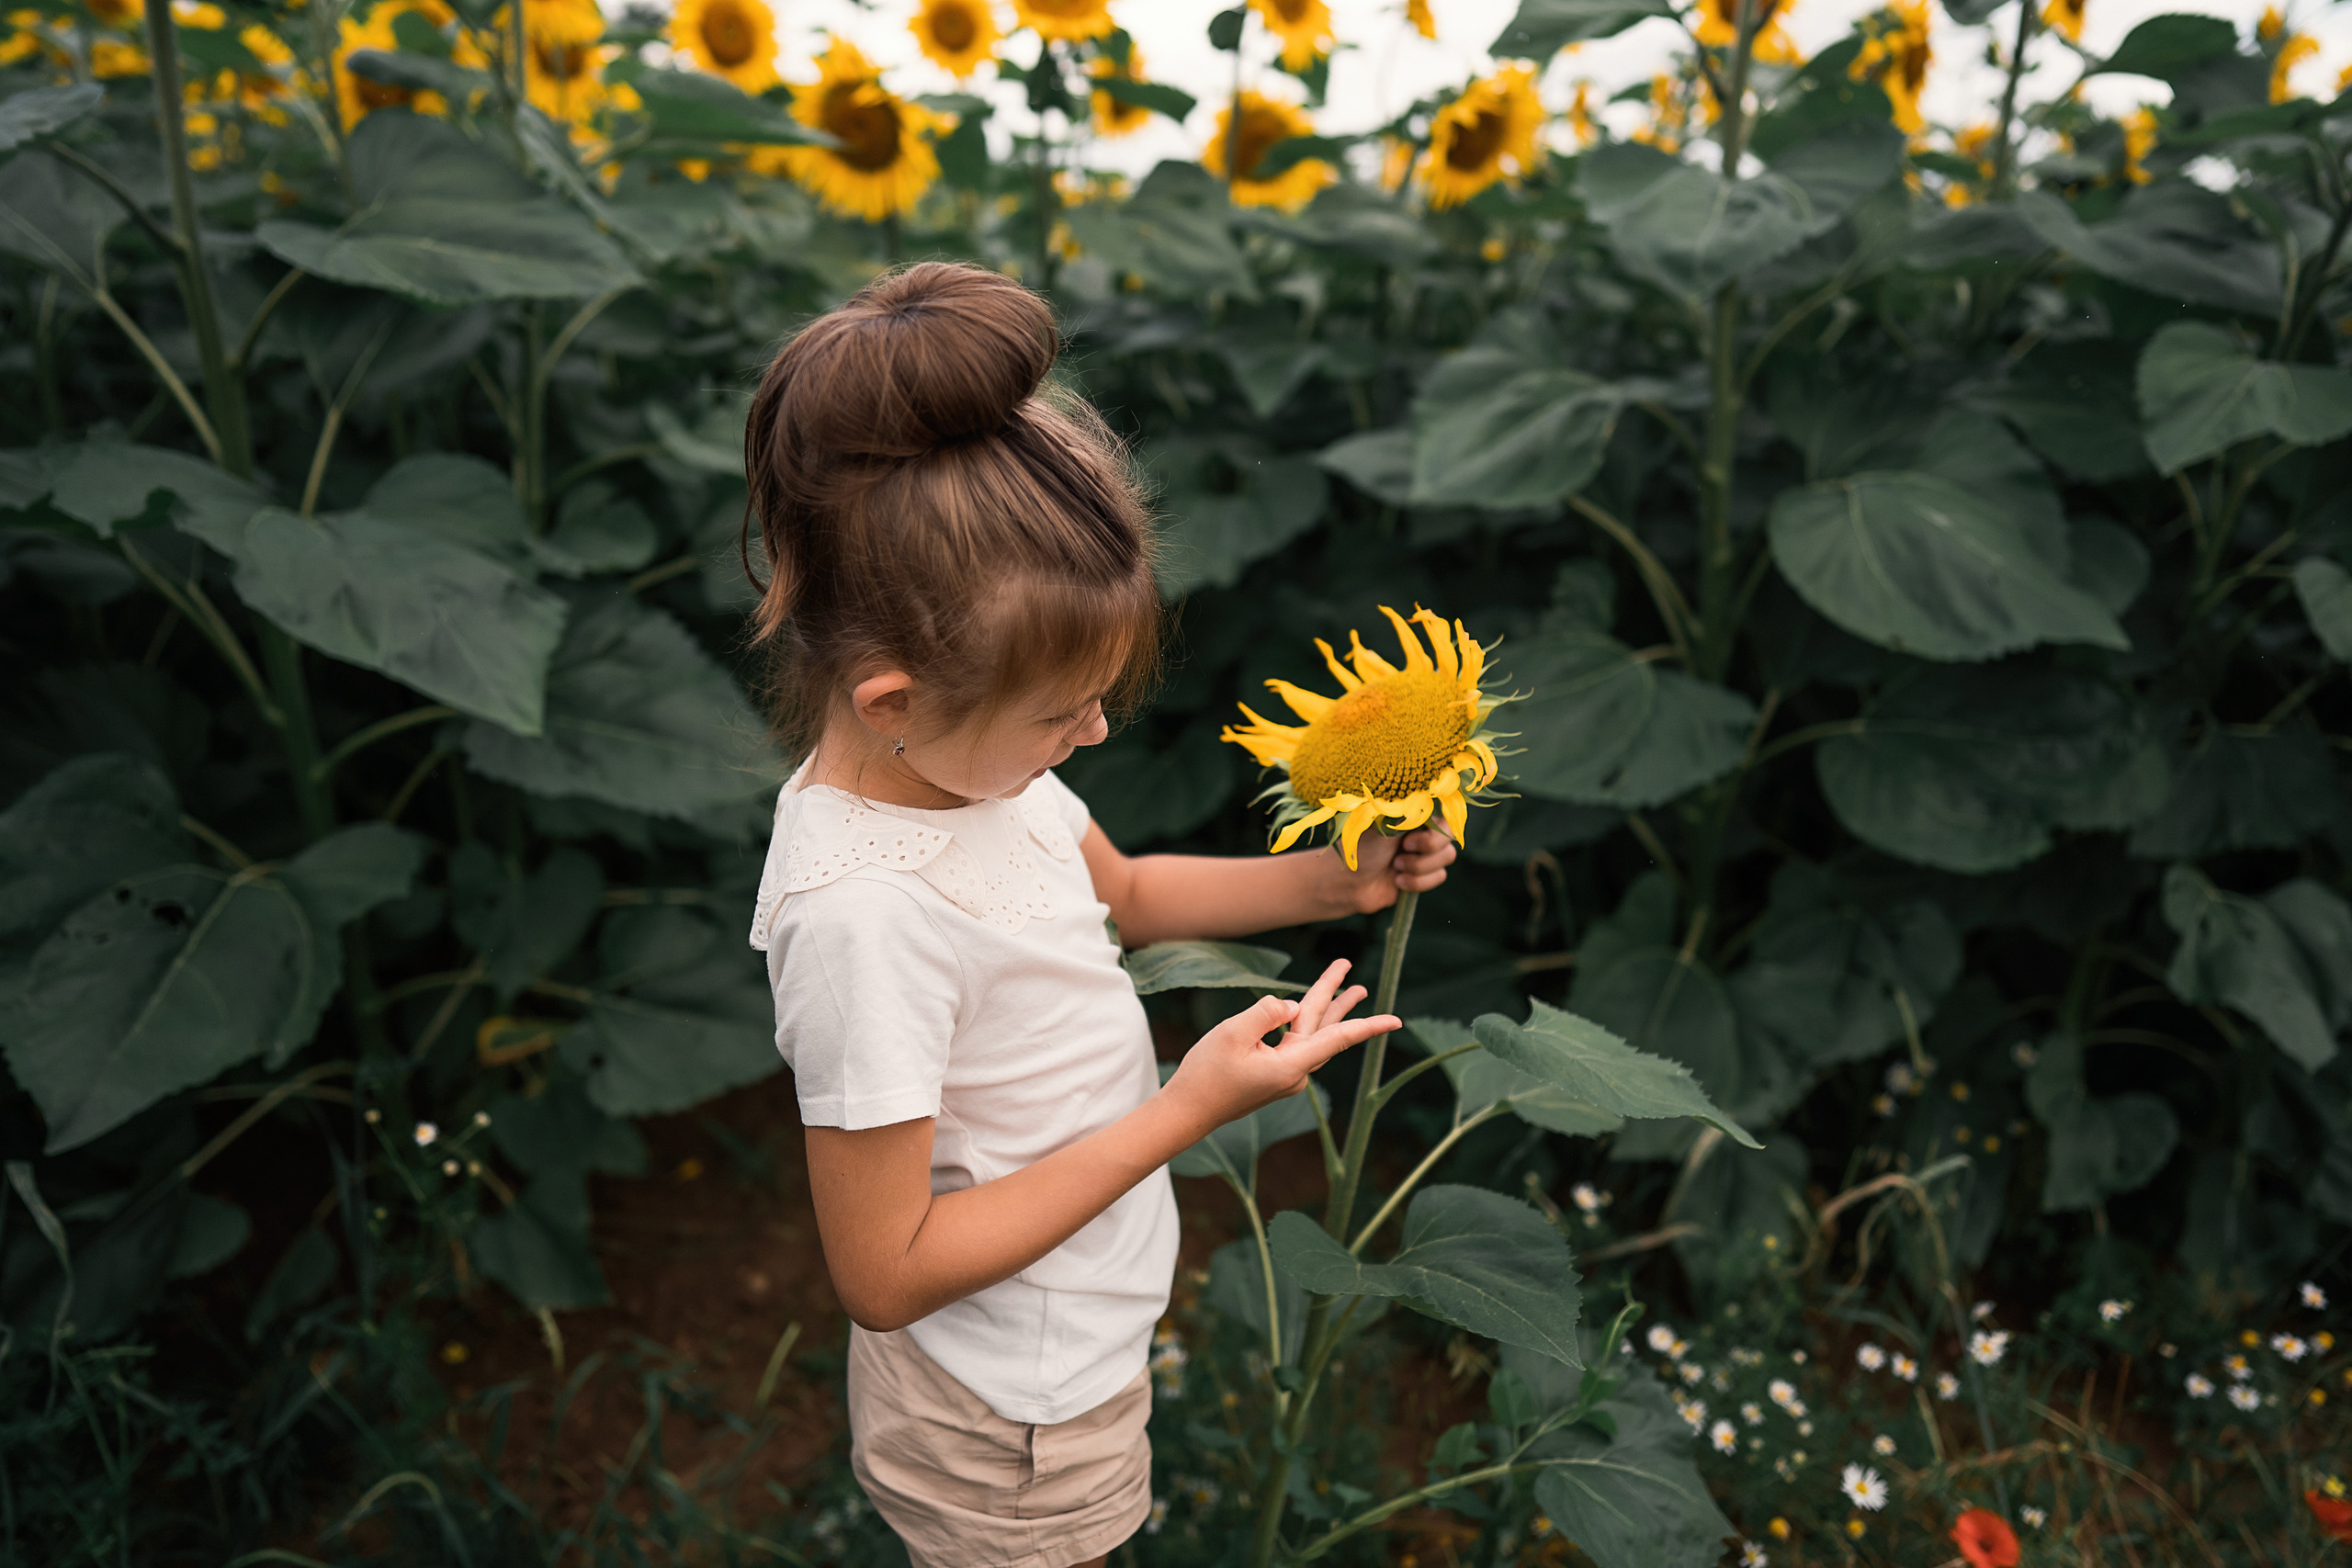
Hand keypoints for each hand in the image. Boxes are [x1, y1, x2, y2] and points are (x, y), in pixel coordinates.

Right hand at [1160, 959, 1397, 1134]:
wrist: (1187, 1111)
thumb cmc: (1207, 1074)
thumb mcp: (1233, 1033)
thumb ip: (1266, 1012)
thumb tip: (1290, 1005)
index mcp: (1291, 1065)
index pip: (1338, 1038)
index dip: (1368, 1025)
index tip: (1397, 1020)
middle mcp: (1295, 1073)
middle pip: (1325, 1028)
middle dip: (1339, 997)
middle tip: (1352, 970)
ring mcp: (1285, 1076)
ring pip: (1312, 1034)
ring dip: (1327, 1008)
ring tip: (1351, 988)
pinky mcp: (1273, 1075)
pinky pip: (1295, 1042)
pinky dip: (1303, 1022)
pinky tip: (1301, 1010)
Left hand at [1331, 823, 1456, 914]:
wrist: (1348, 884)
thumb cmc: (1361, 848)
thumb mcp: (1384, 824)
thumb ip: (1409, 811)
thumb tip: (1430, 796)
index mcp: (1412, 813)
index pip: (1443, 813)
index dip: (1433, 830)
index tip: (1409, 838)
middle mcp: (1421, 830)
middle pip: (1448, 838)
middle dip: (1425, 850)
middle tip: (1400, 852)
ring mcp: (1424, 853)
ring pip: (1446, 858)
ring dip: (1419, 867)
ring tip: (1395, 868)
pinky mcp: (1423, 875)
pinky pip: (1438, 877)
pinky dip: (1417, 882)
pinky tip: (1397, 881)